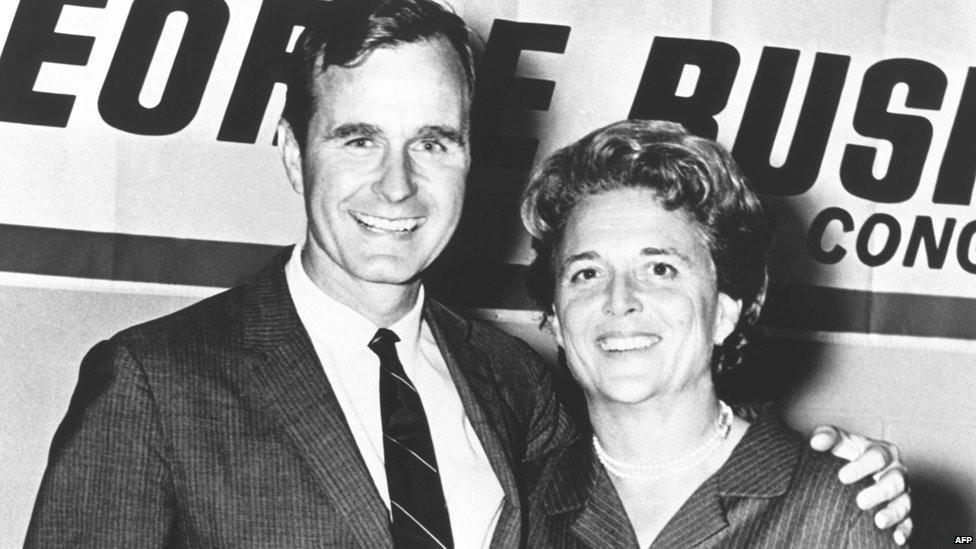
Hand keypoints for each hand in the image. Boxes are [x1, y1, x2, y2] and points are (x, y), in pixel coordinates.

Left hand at [810, 425, 911, 545]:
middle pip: (895, 480)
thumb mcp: (838, 441)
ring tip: (878, 521)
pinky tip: (896, 539)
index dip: (861, 466)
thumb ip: (827, 436)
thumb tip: (816, 442)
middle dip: (879, 492)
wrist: (857, 469)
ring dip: (893, 512)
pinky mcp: (904, 510)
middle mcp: (896, 471)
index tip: (842, 477)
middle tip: (860, 502)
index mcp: (883, 451)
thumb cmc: (847, 452)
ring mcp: (902, 492)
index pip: (876, 457)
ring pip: (904, 502)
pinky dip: (904, 530)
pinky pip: (908, 521)